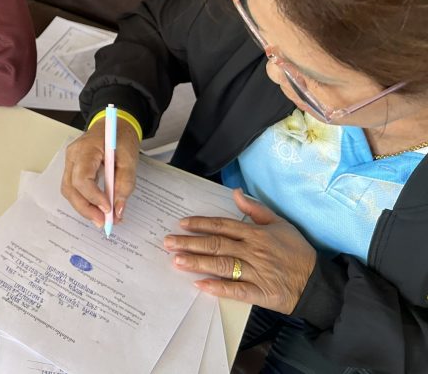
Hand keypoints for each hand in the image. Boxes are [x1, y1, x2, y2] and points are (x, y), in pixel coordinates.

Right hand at [61, 118, 140, 227]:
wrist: (114, 123)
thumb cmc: (121, 136)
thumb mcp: (130, 159)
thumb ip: (125, 184)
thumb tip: (119, 210)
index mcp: (86, 148)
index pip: (81, 178)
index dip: (93, 197)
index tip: (109, 209)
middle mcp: (72, 155)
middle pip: (70, 188)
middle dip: (86, 208)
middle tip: (104, 223)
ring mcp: (70, 161)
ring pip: (69, 191)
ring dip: (84, 207)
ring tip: (102, 219)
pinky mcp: (73, 168)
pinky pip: (74, 188)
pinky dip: (85, 201)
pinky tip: (97, 209)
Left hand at [165, 188, 316, 313]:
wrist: (317, 282)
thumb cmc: (297, 251)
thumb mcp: (280, 223)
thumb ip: (255, 209)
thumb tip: (235, 193)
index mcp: (256, 233)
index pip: (222, 226)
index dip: (201, 224)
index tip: (182, 224)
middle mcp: (253, 251)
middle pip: (216, 244)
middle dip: (190, 243)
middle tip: (167, 242)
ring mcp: (255, 272)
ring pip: (222, 265)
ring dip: (197, 262)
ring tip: (176, 260)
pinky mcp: (260, 292)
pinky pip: (235, 290)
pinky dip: (217, 287)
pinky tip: (200, 285)